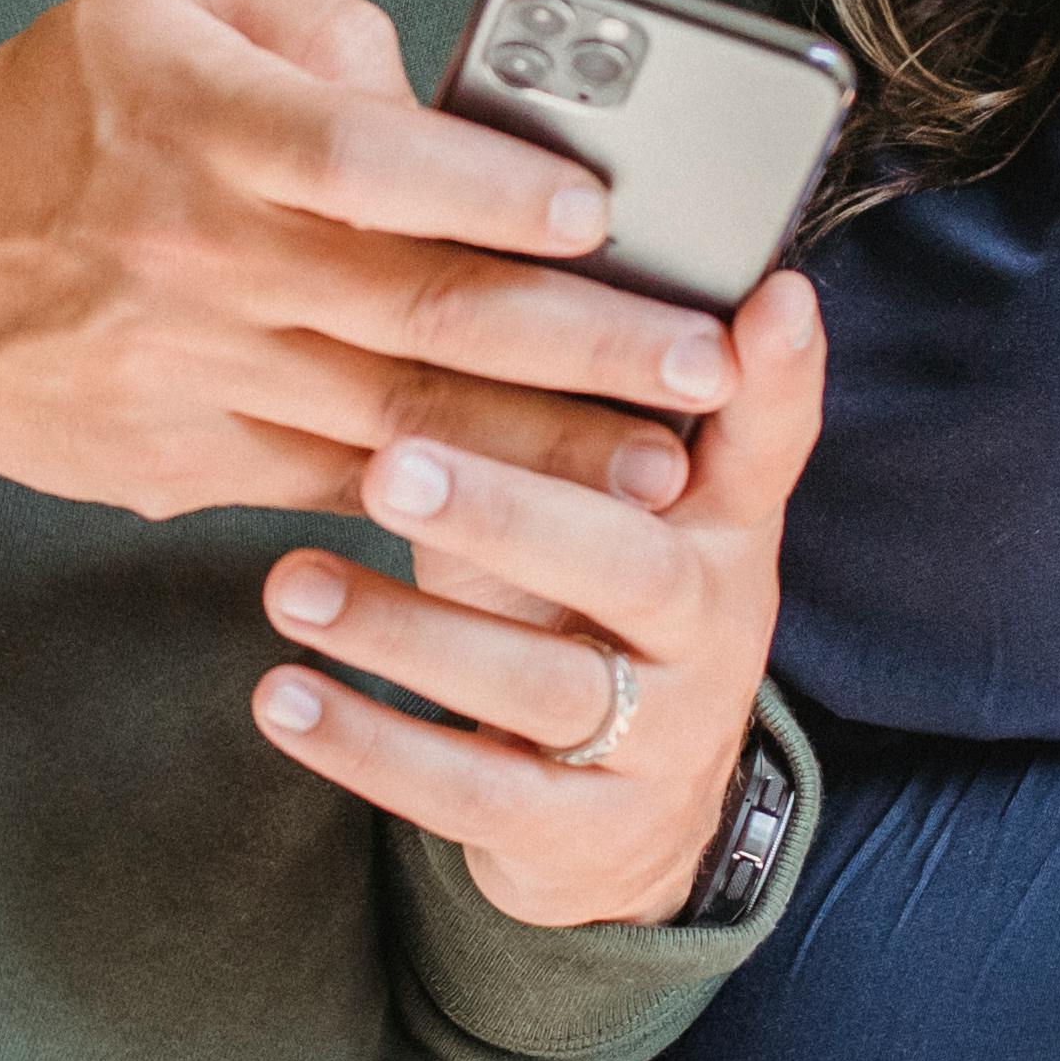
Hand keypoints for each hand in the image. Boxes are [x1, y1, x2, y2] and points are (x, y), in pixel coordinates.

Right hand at [0, 0, 746, 519]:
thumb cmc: (58, 107)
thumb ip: (317, 26)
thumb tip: (435, 97)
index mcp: (204, 122)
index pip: (367, 160)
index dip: (490, 189)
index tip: (601, 216)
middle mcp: (204, 255)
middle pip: (417, 305)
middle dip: (580, 343)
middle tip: (704, 363)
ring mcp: (196, 372)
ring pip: (395, 415)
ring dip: (540, 447)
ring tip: (664, 463)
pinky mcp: (184, 460)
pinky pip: (333, 481)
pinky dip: (440, 500)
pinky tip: (539, 516)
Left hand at [248, 268, 819, 925]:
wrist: (619, 831)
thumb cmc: (579, 607)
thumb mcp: (597, 502)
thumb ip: (575, 395)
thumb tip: (480, 227)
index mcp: (722, 528)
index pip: (766, 439)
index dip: (776, 377)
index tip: (767, 299)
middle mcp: (710, 628)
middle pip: (629, 563)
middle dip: (511, 511)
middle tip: (394, 465)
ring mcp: (657, 737)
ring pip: (538, 680)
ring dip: (403, 631)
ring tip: (290, 583)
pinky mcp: (584, 833)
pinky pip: (473, 789)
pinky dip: (371, 745)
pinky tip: (283, 699)